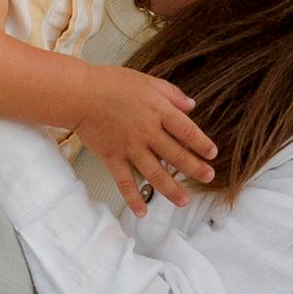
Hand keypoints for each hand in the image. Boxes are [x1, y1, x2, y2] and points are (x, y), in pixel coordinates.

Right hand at [71, 66, 217, 214]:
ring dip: (171, 189)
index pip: (187, 130)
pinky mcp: (112, 157)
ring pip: (154, 173)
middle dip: (194, 168)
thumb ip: (171, 94)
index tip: (212, 154)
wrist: (79, 94)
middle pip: (175, 154)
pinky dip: (133, 198)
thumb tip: (192, 106)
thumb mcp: (148, 81)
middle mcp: (147, 132)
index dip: (201, 143)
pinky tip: (142, 212)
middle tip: (208, 178)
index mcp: (158, 110)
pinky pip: (124, 182)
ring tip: (184, 201)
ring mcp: (129, 147)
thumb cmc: (113, 83)